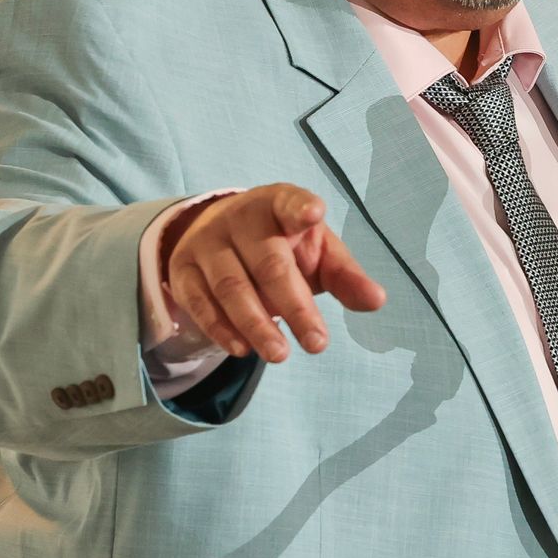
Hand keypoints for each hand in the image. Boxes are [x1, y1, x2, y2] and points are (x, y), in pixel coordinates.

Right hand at [163, 182, 385, 362]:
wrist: (220, 233)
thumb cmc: (283, 243)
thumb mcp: (317, 252)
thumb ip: (345, 275)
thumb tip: (376, 301)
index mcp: (279, 204)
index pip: (290, 202)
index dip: (301, 207)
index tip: (314, 213)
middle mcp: (240, 218)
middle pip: (268, 263)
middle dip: (294, 306)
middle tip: (317, 345)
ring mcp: (207, 242)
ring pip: (230, 287)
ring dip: (256, 325)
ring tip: (280, 354)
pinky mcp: (181, 268)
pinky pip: (198, 301)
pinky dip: (219, 328)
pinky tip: (241, 349)